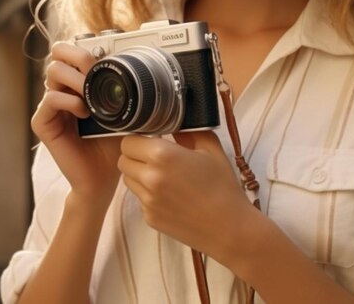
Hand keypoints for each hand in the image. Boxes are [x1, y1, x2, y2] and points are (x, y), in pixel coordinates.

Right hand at [31, 42, 121, 205]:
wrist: (104, 177)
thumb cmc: (113, 143)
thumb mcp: (123, 110)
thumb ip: (122, 88)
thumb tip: (137, 63)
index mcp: (77, 82)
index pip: (71, 50)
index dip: (86, 48)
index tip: (107, 57)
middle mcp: (61, 89)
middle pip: (58, 52)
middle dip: (78, 55)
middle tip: (95, 69)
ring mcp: (50, 106)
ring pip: (53, 71)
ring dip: (76, 79)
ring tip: (91, 95)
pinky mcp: (43, 123)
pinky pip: (49, 99)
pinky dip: (69, 101)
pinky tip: (84, 112)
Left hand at [118, 131, 252, 259]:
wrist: (230, 229)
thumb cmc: (224, 187)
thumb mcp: (211, 150)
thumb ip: (188, 131)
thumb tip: (172, 122)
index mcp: (163, 156)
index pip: (128, 141)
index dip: (139, 138)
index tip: (152, 139)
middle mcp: (150, 178)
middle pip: (123, 160)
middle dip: (135, 155)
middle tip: (155, 156)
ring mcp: (147, 201)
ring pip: (128, 179)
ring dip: (139, 173)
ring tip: (163, 175)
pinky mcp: (149, 218)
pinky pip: (139, 198)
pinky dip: (148, 193)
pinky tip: (171, 195)